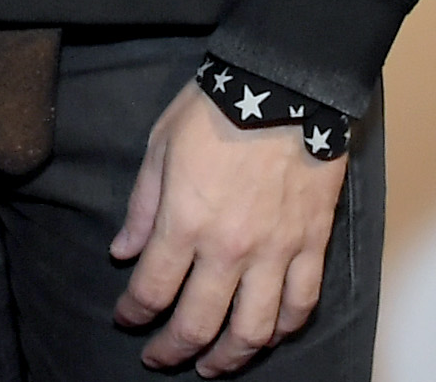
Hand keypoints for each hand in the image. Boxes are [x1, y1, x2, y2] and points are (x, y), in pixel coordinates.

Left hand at [108, 78, 347, 374]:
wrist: (286, 82)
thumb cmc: (218, 106)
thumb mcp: (161, 146)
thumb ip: (142, 206)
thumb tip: (122, 252)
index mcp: (185, 222)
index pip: (151, 290)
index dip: (134, 313)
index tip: (127, 319)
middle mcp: (230, 248)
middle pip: (199, 324)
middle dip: (172, 350)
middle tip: (160, 358)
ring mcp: (277, 250)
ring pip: (253, 330)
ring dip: (229, 358)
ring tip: (213, 366)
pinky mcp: (313, 244)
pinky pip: (301, 304)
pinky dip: (283, 330)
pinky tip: (267, 336)